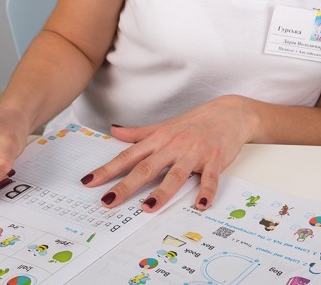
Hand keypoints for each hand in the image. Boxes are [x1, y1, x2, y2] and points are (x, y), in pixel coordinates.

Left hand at [80, 95, 258, 211]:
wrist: (230, 112)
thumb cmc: (196, 121)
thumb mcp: (165, 125)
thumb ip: (139, 133)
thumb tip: (114, 131)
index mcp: (160, 139)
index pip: (129, 156)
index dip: (108, 169)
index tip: (90, 182)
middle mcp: (174, 145)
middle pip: (147, 168)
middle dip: (126, 185)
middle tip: (109, 201)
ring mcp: (195, 153)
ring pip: (175, 174)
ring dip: (162, 192)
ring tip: (148, 208)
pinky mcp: (215, 159)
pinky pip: (210, 178)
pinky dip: (206, 191)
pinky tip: (200, 205)